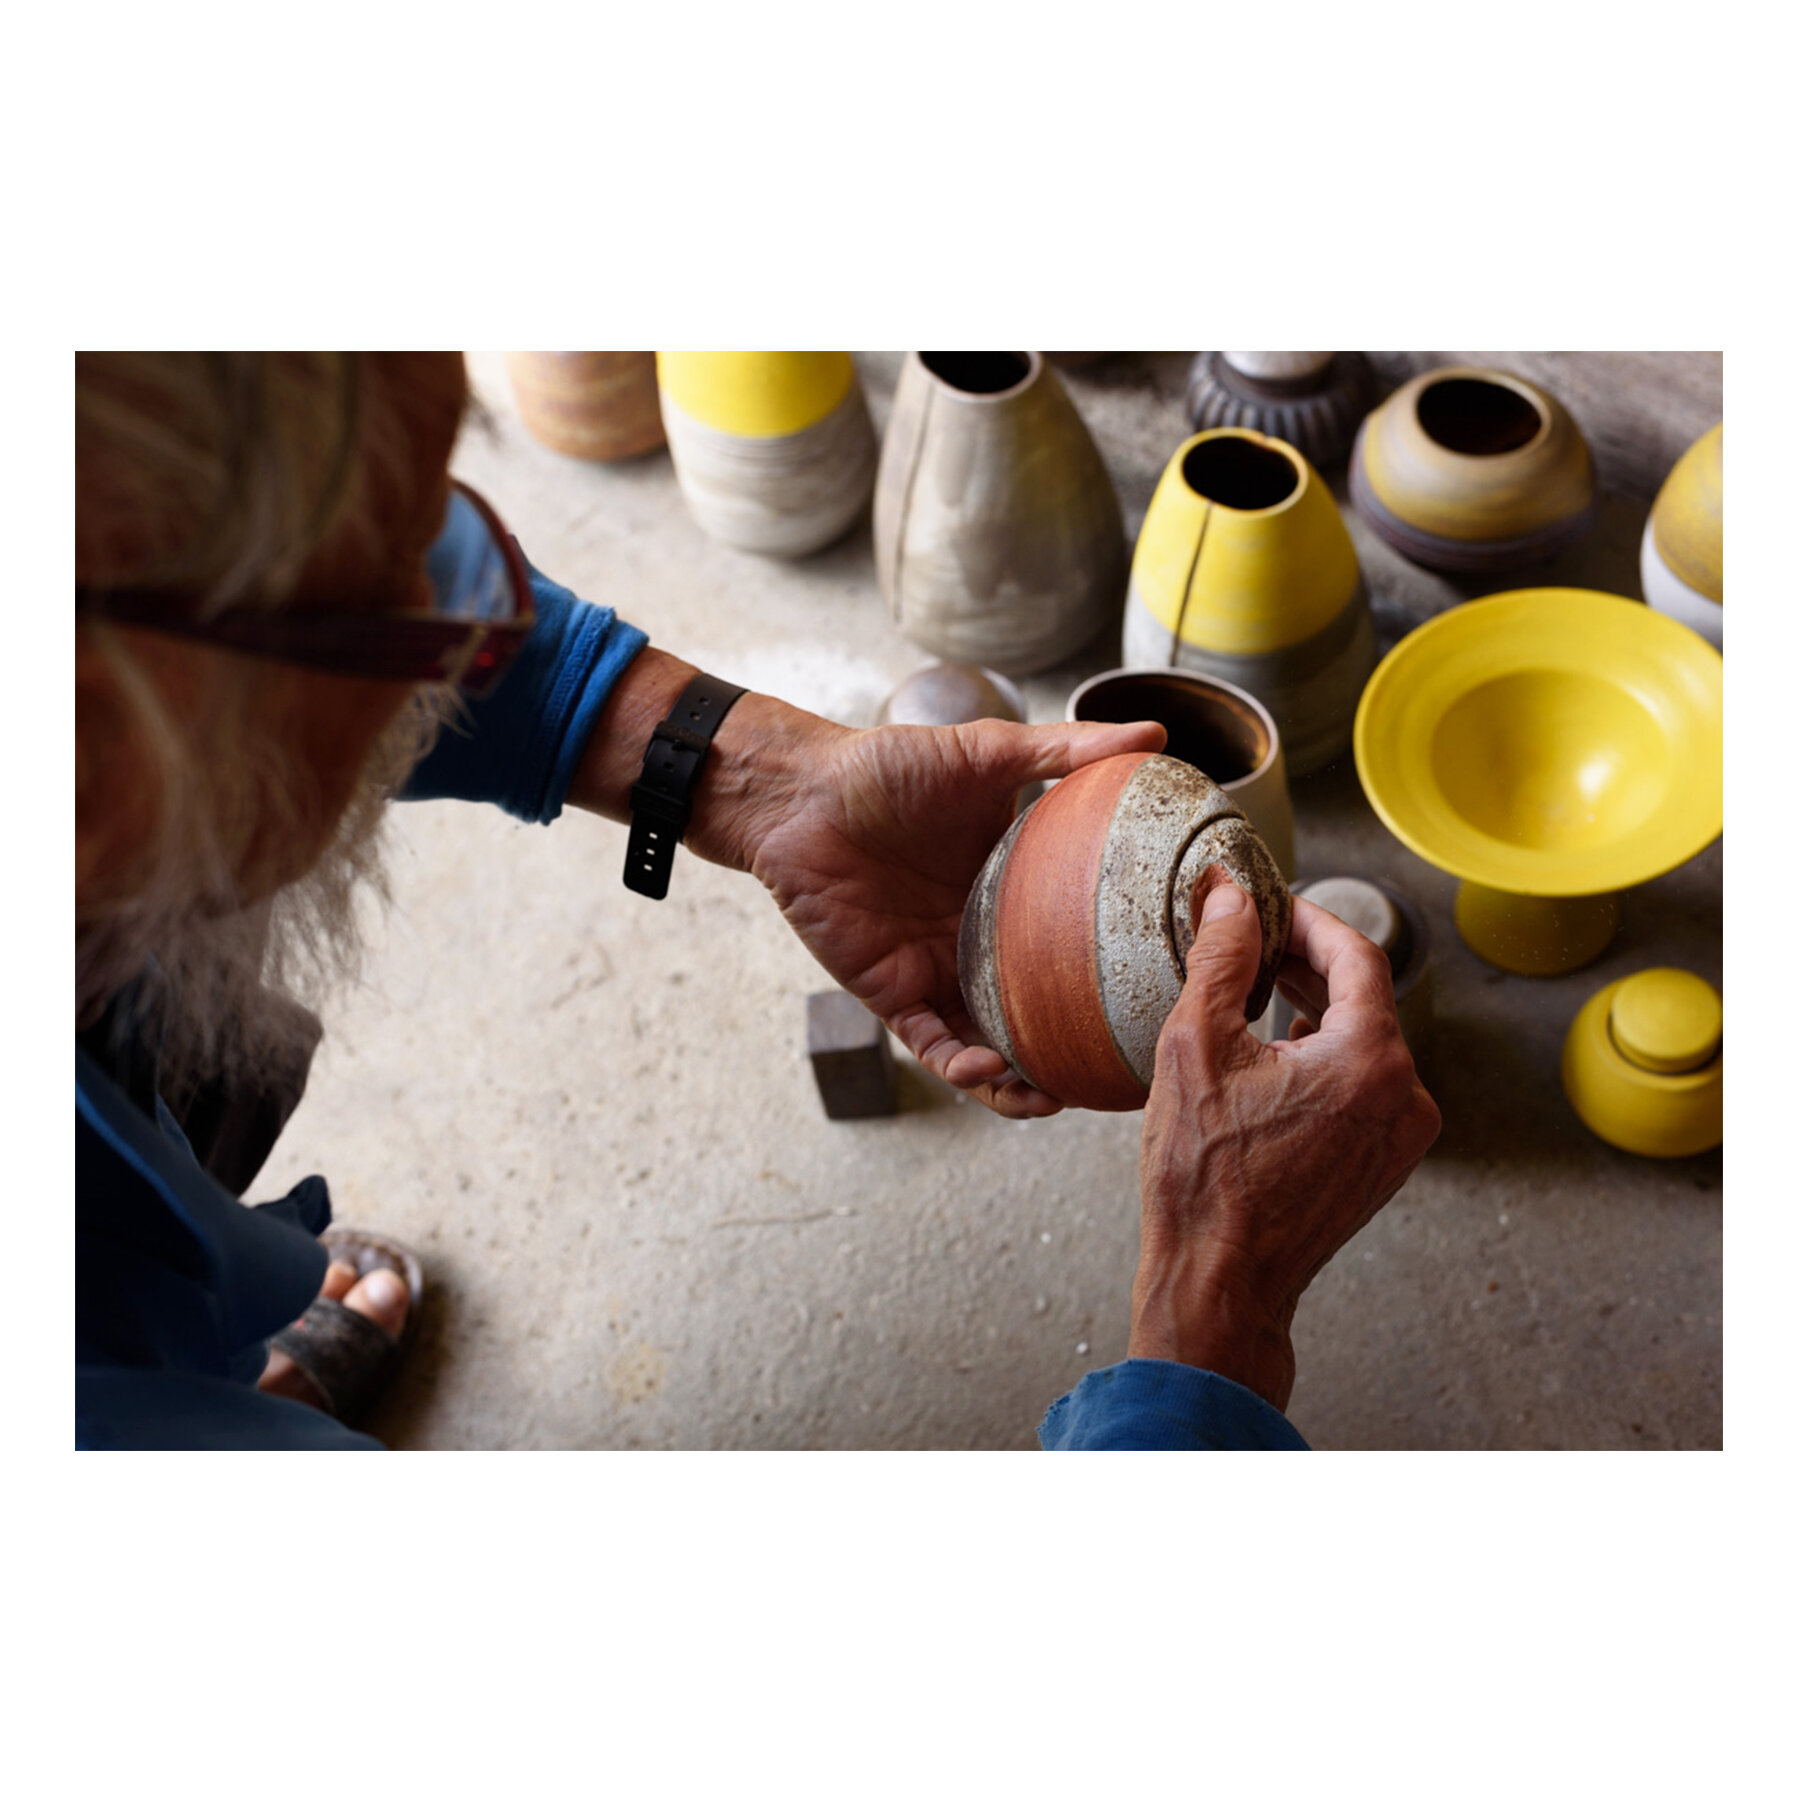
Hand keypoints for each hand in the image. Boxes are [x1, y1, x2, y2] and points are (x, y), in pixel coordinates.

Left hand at [743, 714, 1164, 1117]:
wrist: (801, 794)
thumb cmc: (886, 767)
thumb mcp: (987, 754)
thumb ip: (1065, 751)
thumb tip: (1154, 734)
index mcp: (1007, 893)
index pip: (1067, 946)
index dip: (1104, 976)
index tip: (1155, 993)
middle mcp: (976, 941)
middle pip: (1032, 1010)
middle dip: (1067, 1048)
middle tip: (1114, 1068)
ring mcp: (935, 971)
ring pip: (984, 1046)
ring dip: (1016, 1082)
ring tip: (1054, 1097)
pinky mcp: (891, 993)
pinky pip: (931, 1045)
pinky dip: (961, 1066)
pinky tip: (988, 1068)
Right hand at [1129, 887, 1441, 1409]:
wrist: (1220, 1281)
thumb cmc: (1204, 1177)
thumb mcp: (1196, 1046)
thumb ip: (1221, 958)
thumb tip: (1231, 898)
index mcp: (1372, 1060)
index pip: (1356, 955)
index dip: (1308, 920)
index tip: (1267, 906)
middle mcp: (1406, 1096)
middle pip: (1364, 999)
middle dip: (1305, 963)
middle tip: (1251, 944)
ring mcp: (1401, 1137)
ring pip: (1363, 1044)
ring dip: (1312, 1012)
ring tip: (1251, 1000)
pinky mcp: (1383, 1165)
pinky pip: (1362, 1089)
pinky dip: (1322, 1061)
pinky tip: (1270, 1061)